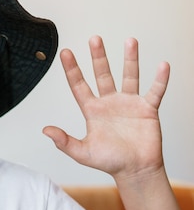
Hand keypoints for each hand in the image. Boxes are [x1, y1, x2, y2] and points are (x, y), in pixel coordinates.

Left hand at [43, 36, 169, 179]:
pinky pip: (155, 91)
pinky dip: (160, 79)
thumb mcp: (83, 153)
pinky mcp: (148, 109)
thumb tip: (45, 131)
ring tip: (130, 40)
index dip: (72, 69)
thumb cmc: (109, 162)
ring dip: (130, 59)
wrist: (135, 171)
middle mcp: (110, 102)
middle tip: (94, 38)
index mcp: (92, 110)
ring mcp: (129, 103)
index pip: (79, 85)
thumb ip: (64, 142)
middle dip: (99, 56)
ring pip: (129, 76)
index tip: (65, 52)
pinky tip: (162, 65)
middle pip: (102, 74)